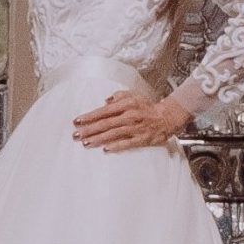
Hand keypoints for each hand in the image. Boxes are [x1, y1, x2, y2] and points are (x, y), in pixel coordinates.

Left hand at [72, 90, 190, 151]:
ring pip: (113, 134)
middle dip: (89, 130)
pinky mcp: (141, 139)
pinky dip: (116, 146)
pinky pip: (127, 143)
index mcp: (126, 104)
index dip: (89, 116)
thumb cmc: (148, 107)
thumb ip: (118, 96)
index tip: (78, 121)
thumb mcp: (133, 95)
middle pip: (105, 123)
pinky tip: (106, 149)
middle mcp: (129, 116)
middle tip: (76, 135)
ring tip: (86, 143)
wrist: (167, 117)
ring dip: (98, 139)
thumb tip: (105, 101)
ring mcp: (135, 128)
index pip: (103, 111)